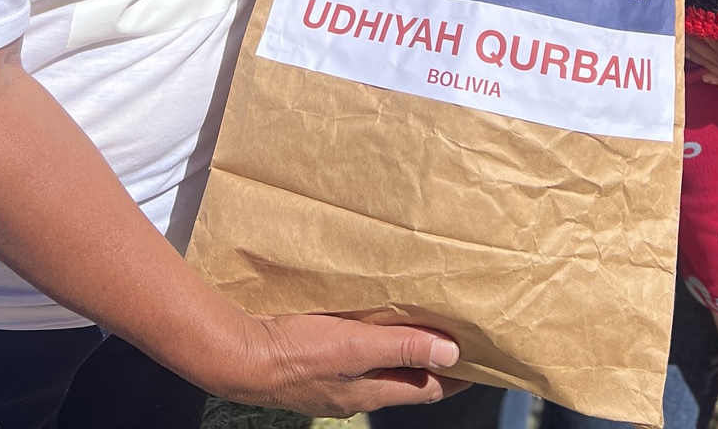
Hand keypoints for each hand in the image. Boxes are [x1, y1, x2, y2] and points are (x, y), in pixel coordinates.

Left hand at [0, 49, 462, 415]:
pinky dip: (354, 357)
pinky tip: (413, 346)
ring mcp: (172, 330)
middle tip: (437, 363)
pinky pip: (281, 360)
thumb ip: (153, 72)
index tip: (377, 317)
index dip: (319, 325)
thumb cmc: (35, 119)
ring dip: (372, 373)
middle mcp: (160, 311)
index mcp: (146, 266)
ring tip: (441, 366)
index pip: (248, 314)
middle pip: (284, 362)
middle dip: (362, 367)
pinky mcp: (185, 333)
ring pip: (295, 375)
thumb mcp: (114, 106)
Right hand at [213, 311, 464, 416]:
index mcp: (372, 391)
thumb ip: (402, 347)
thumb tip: (451, 353)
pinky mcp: (313, 369)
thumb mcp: (355, 345)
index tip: (478, 359)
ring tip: (411, 323)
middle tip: (450, 334)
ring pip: (377, 369)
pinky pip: (351, 359)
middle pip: (405, 380)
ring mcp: (333, 385)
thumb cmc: (296, 352)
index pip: (428, 389)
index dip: (455, 375)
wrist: (239, 358)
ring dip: (398, 351)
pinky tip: (360, 324)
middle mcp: (356, 394)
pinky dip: (366, 345)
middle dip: (429, 361)